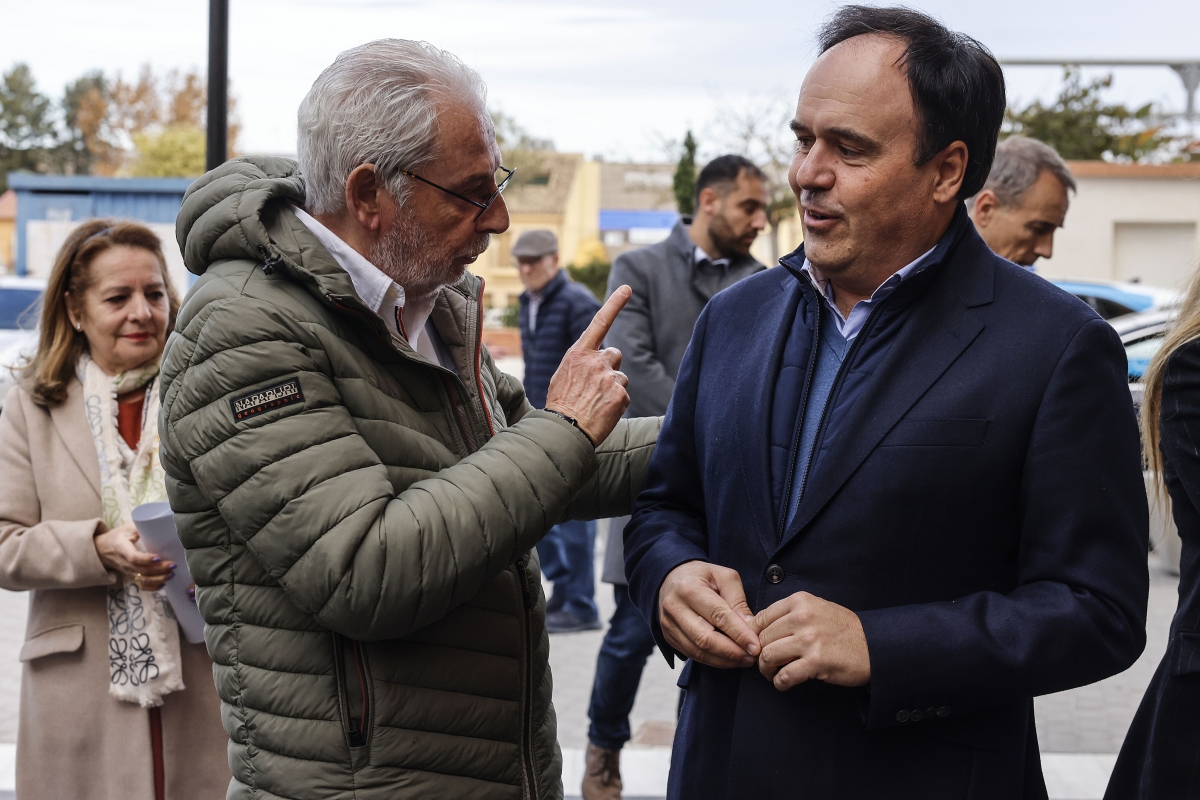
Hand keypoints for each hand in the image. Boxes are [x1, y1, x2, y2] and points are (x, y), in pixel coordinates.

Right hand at [94, 524, 173, 590]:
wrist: (102, 550)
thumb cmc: (117, 537)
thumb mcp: (126, 528)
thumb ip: (139, 527)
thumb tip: (157, 523)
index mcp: (122, 549)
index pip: (133, 557)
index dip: (145, 559)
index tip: (158, 557)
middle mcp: (125, 563)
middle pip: (142, 570)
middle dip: (159, 570)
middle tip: (173, 565)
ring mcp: (128, 571)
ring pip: (143, 579)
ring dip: (158, 579)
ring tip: (171, 574)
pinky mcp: (132, 575)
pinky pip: (141, 585)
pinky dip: (152, 587)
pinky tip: (164, 583)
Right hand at [544, 285, 631, 445]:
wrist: (563, 430)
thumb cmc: (560, 405)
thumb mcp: (563, 376)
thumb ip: (581, 363)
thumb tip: (594, 361)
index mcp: (578, 353)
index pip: (600, 322)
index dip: (615, 304)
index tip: (628, 288)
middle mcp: (596, 360)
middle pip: (614, 355)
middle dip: (609, 367)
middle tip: (595, 386)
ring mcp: (609, 377)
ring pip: (620, 377)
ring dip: (612, 388)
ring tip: (595, 402)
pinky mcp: (620, 394)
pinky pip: (624, 395)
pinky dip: (616, 404)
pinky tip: (602, 412)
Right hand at [658, 560, 759, 668]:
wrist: (671, 579)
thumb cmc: (701, 576)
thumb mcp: (724, 577)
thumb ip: (737, 600)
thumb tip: (750, 627)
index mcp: (690, 588)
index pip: (718, 615)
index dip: (738, 633)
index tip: (755, 646)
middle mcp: (675, 607)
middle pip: (705, 639)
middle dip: (731, 652)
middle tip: (751, 658)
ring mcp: (669, 624)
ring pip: (698, 651)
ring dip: (723, 660)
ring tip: (743, 660)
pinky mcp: (669, 637)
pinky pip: (692, 654)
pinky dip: (712, 660)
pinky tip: (727, 659)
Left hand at [755, 591, 870, 689]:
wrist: (873, 645)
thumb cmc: (843, 629)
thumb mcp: (817, 608)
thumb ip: (790, 614)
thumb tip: (759, 626)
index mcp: (800, 601)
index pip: (761, 617)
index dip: (754, 635)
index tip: (756, 646)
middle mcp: (802, 617)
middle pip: (762, 638)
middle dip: (759, 654)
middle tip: (765, 663)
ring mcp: (809, 639)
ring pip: (768, 656)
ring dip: (766, 670)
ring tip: (772, 674)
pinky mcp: (816, 662)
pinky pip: (785, 675)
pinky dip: (779, 683)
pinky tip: (783, 683)